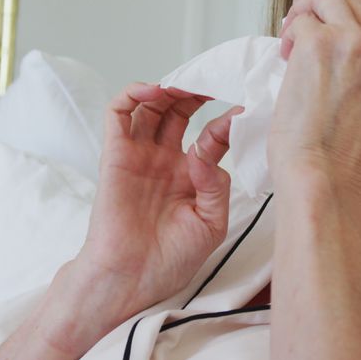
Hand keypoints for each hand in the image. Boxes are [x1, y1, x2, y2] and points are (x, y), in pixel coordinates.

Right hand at [75, 83, 240, 319]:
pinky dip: (133, 94)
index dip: (228, 120)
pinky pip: (117, 114)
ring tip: (185, 84)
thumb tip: (209, 150)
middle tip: (214, 80)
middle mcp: (164, 160)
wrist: (132, 279)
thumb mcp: (210, 223)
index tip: (246, 110)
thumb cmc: (170, 259)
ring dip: (167, 88)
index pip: (211, 135)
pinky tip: (155, 91)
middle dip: (196, 92)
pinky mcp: (115, 154)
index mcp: (190, 175)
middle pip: (179, 111)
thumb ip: (217, 186)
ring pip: (150, 106)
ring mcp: (139, 155)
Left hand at [270, 0, 360, 194]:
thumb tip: (335, 39)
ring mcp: (355, 40)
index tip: (328, 54)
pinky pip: (299, 20)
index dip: (343, 30)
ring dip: (306, 16)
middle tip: (303, 41)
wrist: (326, 174)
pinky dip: (289, 37)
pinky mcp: (320, 42)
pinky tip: (287, 62)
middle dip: (323, 14)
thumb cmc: (343, 150)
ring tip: (293, 46)